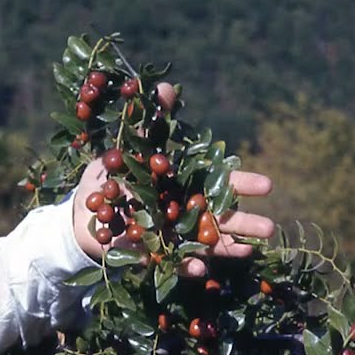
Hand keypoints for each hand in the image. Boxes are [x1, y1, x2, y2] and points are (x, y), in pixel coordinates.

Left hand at [72, 84, 274, 276]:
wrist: (83, 213)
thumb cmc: (109, 177)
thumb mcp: (128, 148)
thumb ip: (149, 123)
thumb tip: (167, 86)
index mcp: (184, 185)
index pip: (220, 183)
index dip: (242, 184)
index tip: (268, 185)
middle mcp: (186, 212)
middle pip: (221, 216)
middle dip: (245, 221)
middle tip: (271, 227)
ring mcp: (175, 236)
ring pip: (207, 242)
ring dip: (229, 246)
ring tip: (253, 248)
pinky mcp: (157, 256)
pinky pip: (176, 263)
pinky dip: (189, 266)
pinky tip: (203, 268)